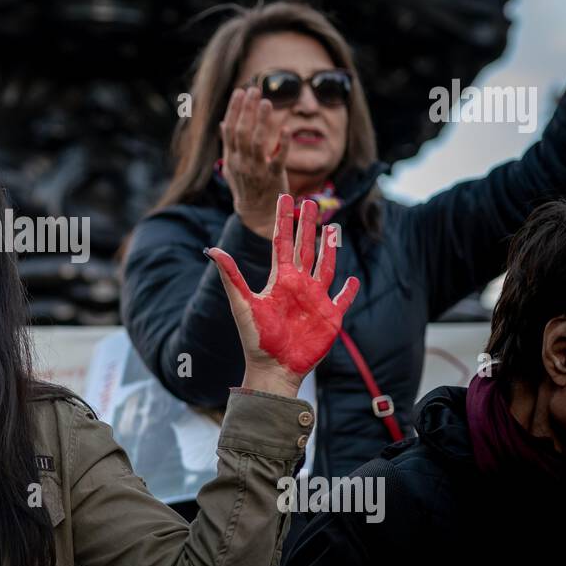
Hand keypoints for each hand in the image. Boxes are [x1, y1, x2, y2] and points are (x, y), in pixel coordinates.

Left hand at [207, 194, 358, 395]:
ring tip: (334, 228)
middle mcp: (298, 285)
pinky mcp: (330, 317)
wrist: (273, 368)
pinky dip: (349, 290)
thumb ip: (231, 276)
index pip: (282, 242)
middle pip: (306, 248)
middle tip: (312, 202)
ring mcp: (315, 300)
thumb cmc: (256, 339)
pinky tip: (353, 279)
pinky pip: (343, 299)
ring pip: (326, 267)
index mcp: (279, 280)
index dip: (284, 220)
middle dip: (309, 226)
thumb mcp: (242, 303)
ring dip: (330, 248)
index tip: (286, 197)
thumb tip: (211, 250)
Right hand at [220, 86, 289, 238]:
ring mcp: (257, 169)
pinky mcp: (274, 176)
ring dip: (262, 121)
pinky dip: (282, 144)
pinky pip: (278, 159)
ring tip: (267, 102)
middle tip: (254, 89)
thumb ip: (228, 145)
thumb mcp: (231, 166)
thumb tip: (223, 123)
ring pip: (258, 142)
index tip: (240, 91)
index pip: (230, 129)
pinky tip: (286, 129)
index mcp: (232, 157)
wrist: (255, 213)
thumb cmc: (245, 186)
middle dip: (247, 110)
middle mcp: (242, 162)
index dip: (235, 109)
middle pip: (242, 132)